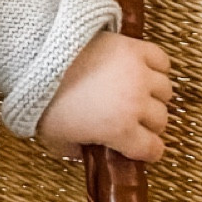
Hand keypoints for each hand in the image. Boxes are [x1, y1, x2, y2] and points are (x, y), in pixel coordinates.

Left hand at [35, 32, 172, 163]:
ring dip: (155, 96)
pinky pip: (162, 59)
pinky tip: (145, 71)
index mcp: (120, 130)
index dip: (148, 152)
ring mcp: (138, 73)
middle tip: (135, 120)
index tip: (142, 148)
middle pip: (161, 120)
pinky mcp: (133, 48)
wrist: (35, 59)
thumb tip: (91, 153)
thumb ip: (78, 151)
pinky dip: (158, 67)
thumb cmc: (43, 102)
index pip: (153, 149)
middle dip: (149, 124)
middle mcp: (135, 103)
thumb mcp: (56, 140)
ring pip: (165, 90)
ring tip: (139, 94)